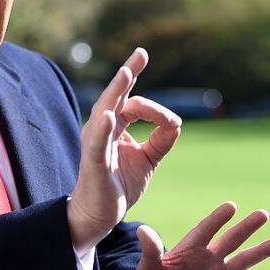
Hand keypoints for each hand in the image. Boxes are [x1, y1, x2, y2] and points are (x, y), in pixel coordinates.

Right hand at [68, 48, 181, 252]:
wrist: (100, 215)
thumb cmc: (119, 184)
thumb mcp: (148, 159)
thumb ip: (161, 140)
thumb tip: (177, 123)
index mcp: (114, 127)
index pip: (134, 105)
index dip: (156, 110)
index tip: (172, 124)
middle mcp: (101, 130)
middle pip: (115, 96)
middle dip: (128, 74)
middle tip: (141, 53)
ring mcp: (95, 144)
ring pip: (105, 112)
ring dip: (116, 92)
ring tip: (126, 73)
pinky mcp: (93, 163)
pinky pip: (97, 143)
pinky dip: (102, 128)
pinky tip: (109, 115)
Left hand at [136, 202, 269, 269]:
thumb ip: (150, 251)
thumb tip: (142, 230)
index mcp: (190, 249)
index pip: (206, 230)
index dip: (217, 219)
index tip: (231, 206)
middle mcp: (209, 258)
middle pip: (230, 240)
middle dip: (246, 228)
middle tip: (263, 214)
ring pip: (243, 260)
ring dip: (259, 253)